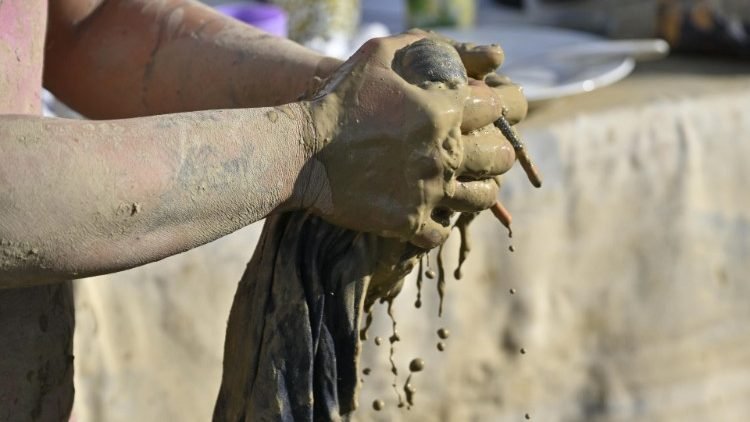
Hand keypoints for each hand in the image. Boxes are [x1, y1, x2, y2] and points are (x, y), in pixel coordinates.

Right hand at [299, 32, 525, 248]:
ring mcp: (428, 192)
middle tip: (497, 151)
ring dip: (483, 189)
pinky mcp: (409, 222)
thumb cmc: (339, 100)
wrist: (301, 153)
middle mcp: (444, 154)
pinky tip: (434, 214)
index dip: (495, 108)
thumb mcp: (379, 55)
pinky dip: (440, 224)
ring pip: (481, 198)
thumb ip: (428, 45)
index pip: (495, 109)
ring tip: (477, 184)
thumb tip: (489, 53)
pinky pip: (442, 232)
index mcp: (443, 112)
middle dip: (502, 151)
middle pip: (500, 156)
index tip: (488, 112)